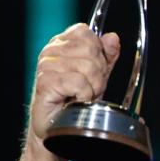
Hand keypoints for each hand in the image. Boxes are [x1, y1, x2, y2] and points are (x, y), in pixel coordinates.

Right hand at [29, 24, 119, 143]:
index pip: (86, 32)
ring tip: (82, 96)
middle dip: (99, 74)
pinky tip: (76, 101)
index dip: (98, 52)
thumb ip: (105, 57)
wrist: (56, 128)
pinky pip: (79, 82)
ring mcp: (46, 65)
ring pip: (87, 66)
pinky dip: (84, 96)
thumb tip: (113, 38)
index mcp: (62, 45)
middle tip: (90, 89)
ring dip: (92, 88)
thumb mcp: (96, 77)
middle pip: (91, 50)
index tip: (95, 72)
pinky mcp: (46, 81)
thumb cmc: (74, 102)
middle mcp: (51, 51)